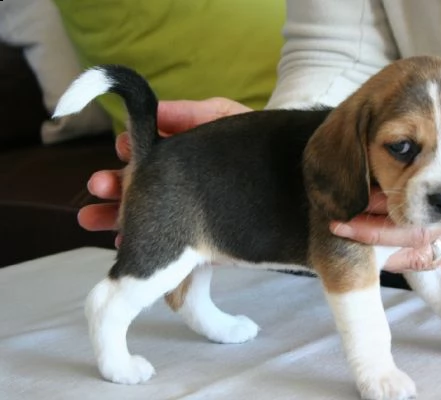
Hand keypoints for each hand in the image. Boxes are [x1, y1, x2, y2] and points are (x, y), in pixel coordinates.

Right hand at [79, 98, 251, 245]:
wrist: (287, 169)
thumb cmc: (251, 139)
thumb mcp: (222, 117)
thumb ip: (189, 114)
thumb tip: (154, 113)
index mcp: (178, 156)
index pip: (144, 154)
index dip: (129, 150)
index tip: (123, 147)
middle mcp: (177, 185)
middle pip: (137, 187)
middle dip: (112, 185)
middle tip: (98, 185)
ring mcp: (187, 214)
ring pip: (145, 219)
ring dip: (115, 217)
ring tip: (91, 219)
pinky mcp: (200, 239)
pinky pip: (166, 247)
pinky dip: (145, 246)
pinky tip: (125, 245)